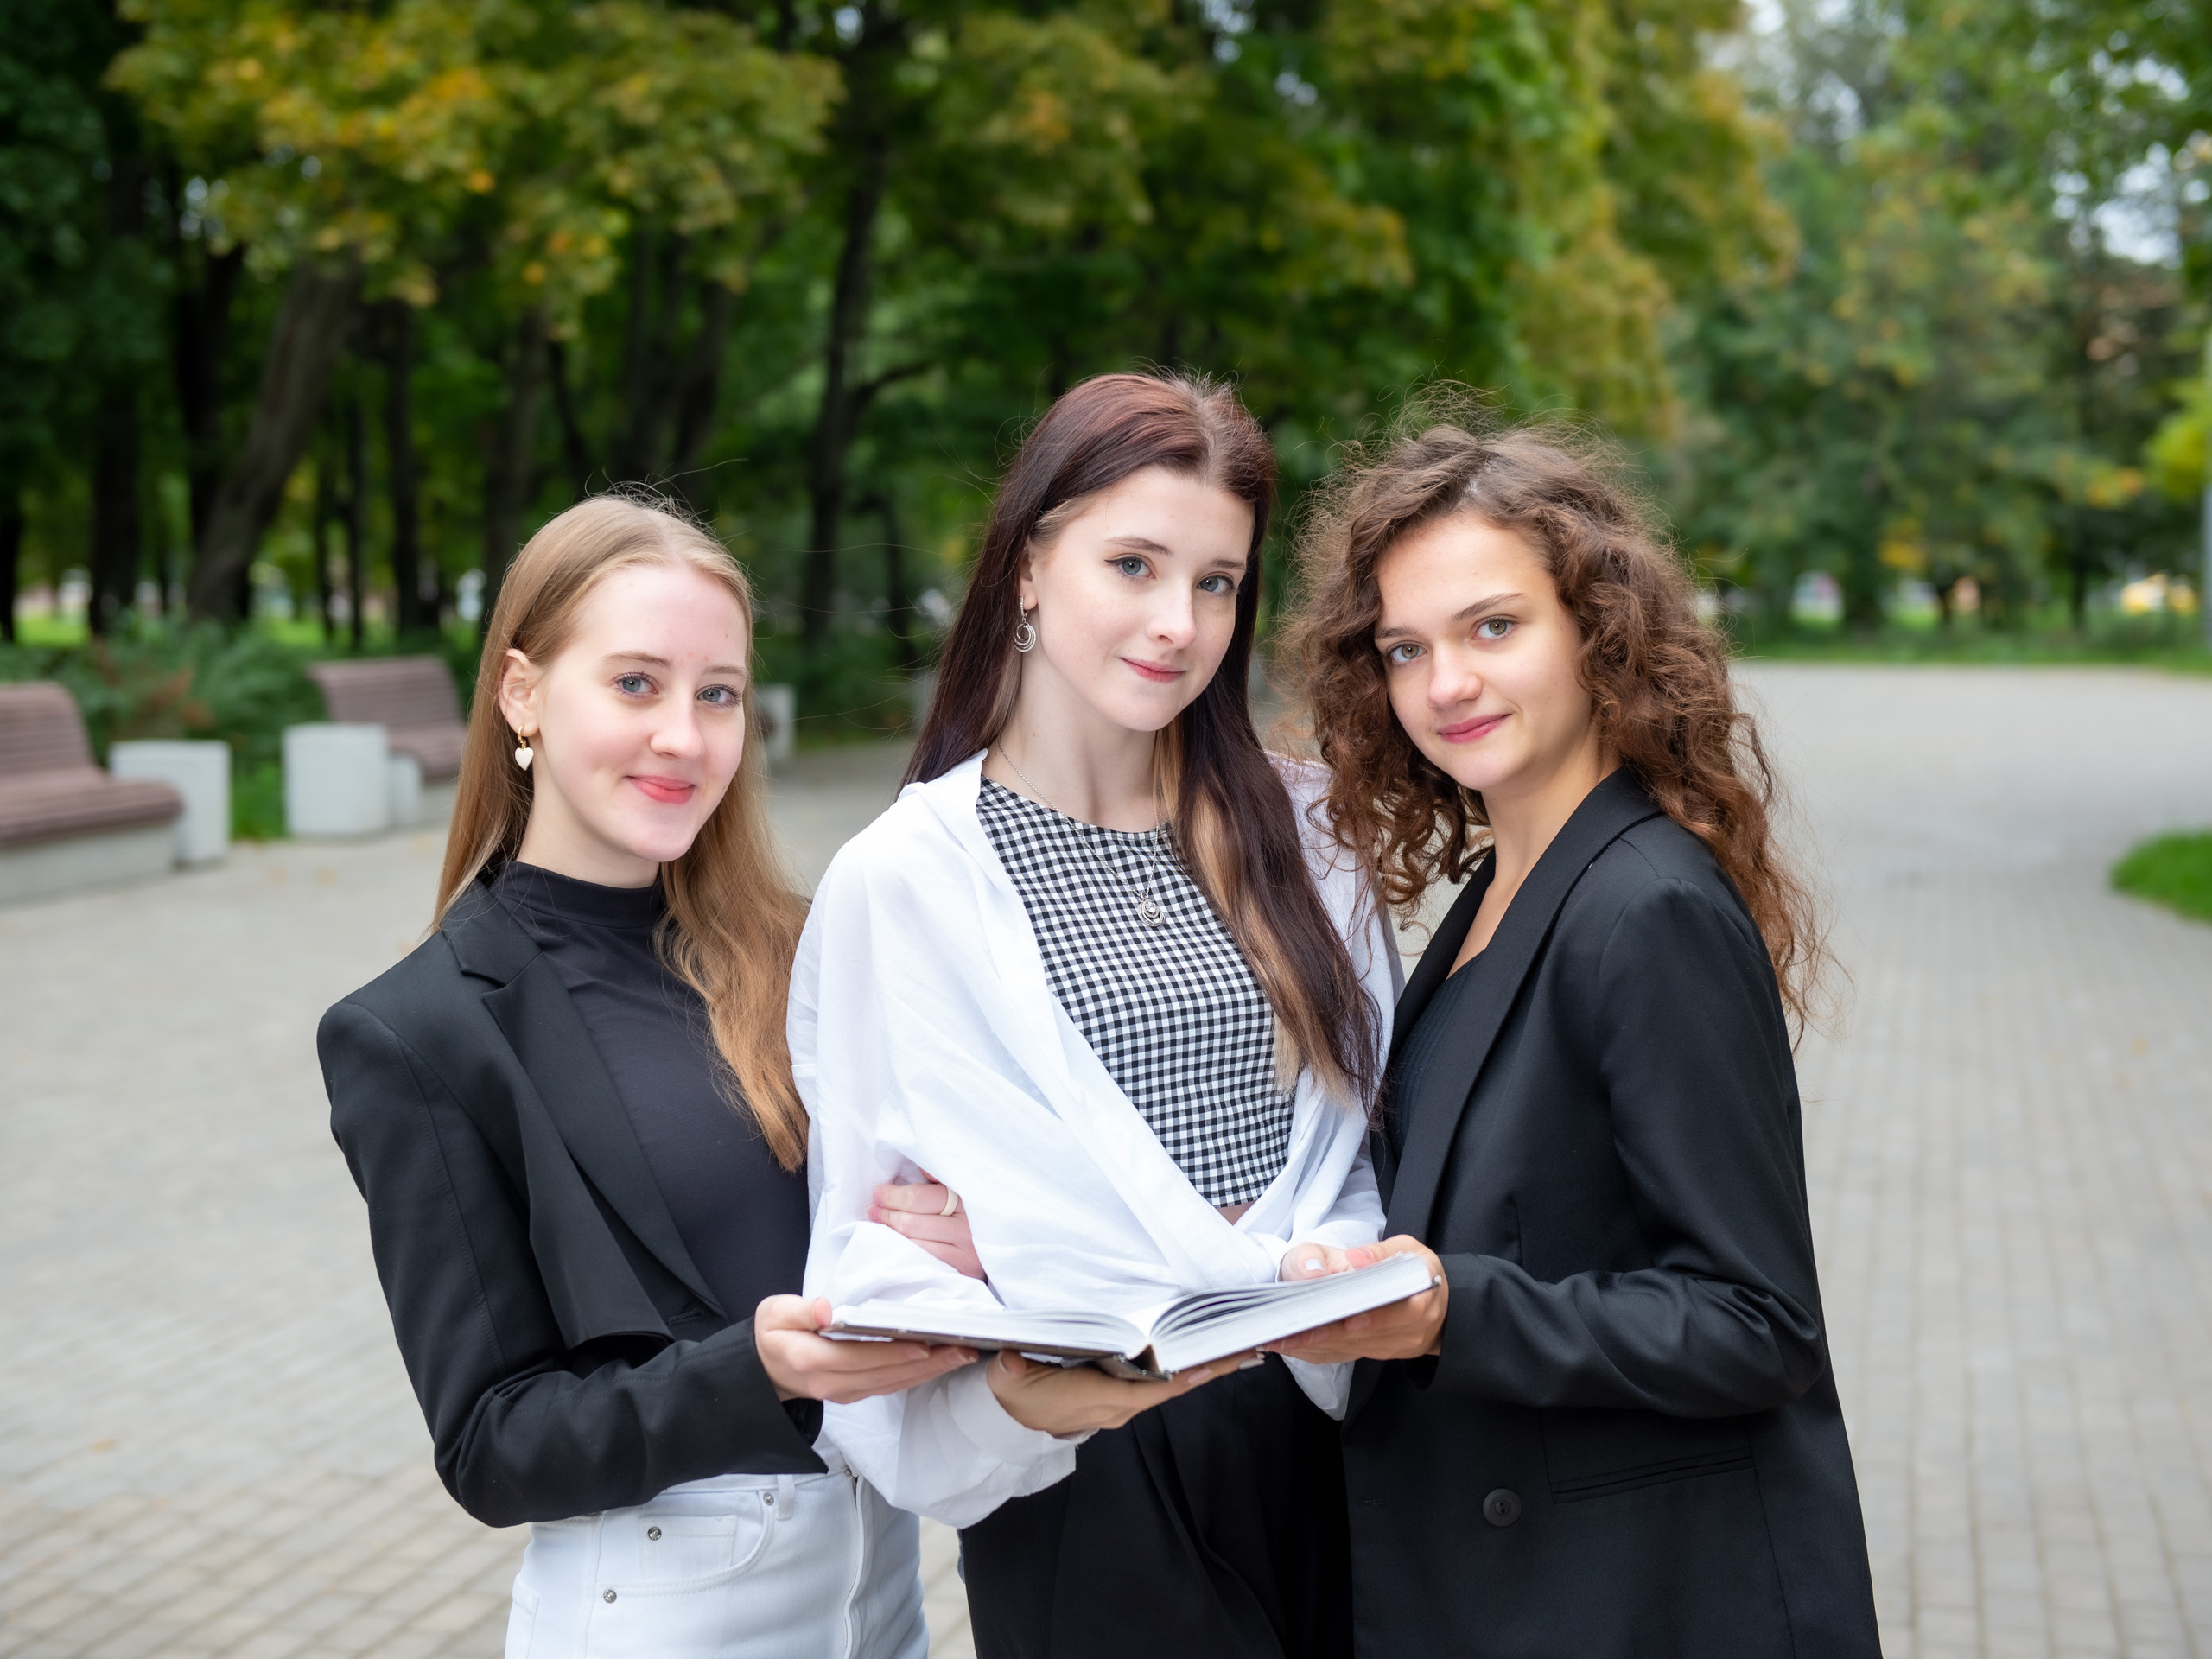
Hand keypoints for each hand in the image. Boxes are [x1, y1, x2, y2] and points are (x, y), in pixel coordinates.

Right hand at [755, 1294, 977, 1403]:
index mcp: (812, 1361)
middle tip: (961, 1349)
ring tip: (960, 1356)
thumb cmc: (773, 1336)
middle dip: (926, 1363)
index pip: (859, 1357)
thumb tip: (825, 1309)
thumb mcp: (774, 1313)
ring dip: (928, 1372)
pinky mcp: (855, 1393)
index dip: (893, 1353)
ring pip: (892, 1384)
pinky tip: (937, 1364)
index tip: (923, 1345)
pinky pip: (889, 1386)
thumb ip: (800, 1310)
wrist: (764, 1370)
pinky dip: (916, 1376)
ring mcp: (845, 1393)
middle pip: (885, 1374)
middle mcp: (832, 1383)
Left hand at [870, 1171, 984, 1280]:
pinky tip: (896, 1244)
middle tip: (874, 1209)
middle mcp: (969, 1226)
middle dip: (887, 1214)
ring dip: (891, 1234)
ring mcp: (966, 1252)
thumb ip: (939, 1176)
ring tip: (880, 1225)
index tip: (879, 1193)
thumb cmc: (969, 1212)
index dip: (894, 1195)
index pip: (921, 1198)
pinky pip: (923, 1262)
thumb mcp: (960, 1188)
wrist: (1000, 1245)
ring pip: (914, 1244)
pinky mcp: (962, 1271)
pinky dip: (905, 1252)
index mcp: (966, 1198)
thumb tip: (918, 1160)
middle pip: (913, 1222)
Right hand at [985, 1350, 1255, 1436]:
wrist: (1011, 1417)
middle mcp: (1119, 1405)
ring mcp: (1123, 1405)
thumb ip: (1016, 1365)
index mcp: (1097, 1396)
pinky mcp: (1122, 1400)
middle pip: (1174, 1385)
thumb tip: (1016, 1354)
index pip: (1152, 1385)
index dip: (1186, 1372)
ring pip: (1172, 1385)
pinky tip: (1206, 1357)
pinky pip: (1162, 1385)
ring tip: (1239, 1346)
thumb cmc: (1015, 1391)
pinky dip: (1187, 1371)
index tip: (1216, 1357)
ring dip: (1204, 1368)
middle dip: (1210, 1366)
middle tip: (1249, 1344)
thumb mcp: (1010, 1377)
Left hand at [1266, 1236, 1448, 1364]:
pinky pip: (1344, 1355)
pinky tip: (1291, 1344)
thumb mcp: (1403, 1247)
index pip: (1403, 1311)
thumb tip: (1356, 1260)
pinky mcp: (1375, 1353)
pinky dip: (1316, 1351)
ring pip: (1353, 1349)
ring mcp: (1394, 1345)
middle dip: (1331, 1335)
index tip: (1347, 1318)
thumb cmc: (1409, 1267)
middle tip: (1297, 1331)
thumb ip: (1377, 1251)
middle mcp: (1413, 1328)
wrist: (1426, 1296)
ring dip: (1317, 1345)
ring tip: (1283, 1337)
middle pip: (1370, 1336)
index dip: (1375, 1318)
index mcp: (1423, 1294)